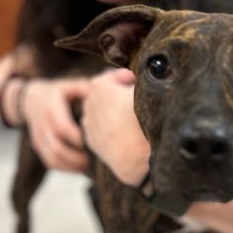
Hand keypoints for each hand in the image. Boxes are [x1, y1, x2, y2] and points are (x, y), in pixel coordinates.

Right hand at [22, 77, 90, 171]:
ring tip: (88, 165)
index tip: (96, 142)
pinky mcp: (39, 147)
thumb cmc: (58, 92)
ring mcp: (39, 138)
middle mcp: (43, 125)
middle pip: (57, 148)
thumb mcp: (69, 86)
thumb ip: (85, 89)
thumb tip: (105, 93)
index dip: (79, 138)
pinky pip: (50, 162)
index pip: (63, 128)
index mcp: (51, 109)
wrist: (30, 100)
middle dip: (77, 157)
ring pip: (53, 159)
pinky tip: (79, 167)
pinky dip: (65, 168)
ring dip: (72, 166)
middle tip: (94, 160)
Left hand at [81, 69, 150, 185]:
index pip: (113, 76)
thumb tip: (139, 79)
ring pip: (100, 112)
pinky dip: (109, 128)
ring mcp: (89, 124)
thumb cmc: (142, 120)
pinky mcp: (92, 141)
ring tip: (130, 119)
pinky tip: (124, 133)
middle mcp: (89, 103)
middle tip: (135, 99)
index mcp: (99, 86)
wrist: (136, 156)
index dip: (127, 78)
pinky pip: (99, 129)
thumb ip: (137, 79)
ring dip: (112, 112)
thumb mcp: (144, 90)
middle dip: (116, 94)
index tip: (138, 84)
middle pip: (103, 93)